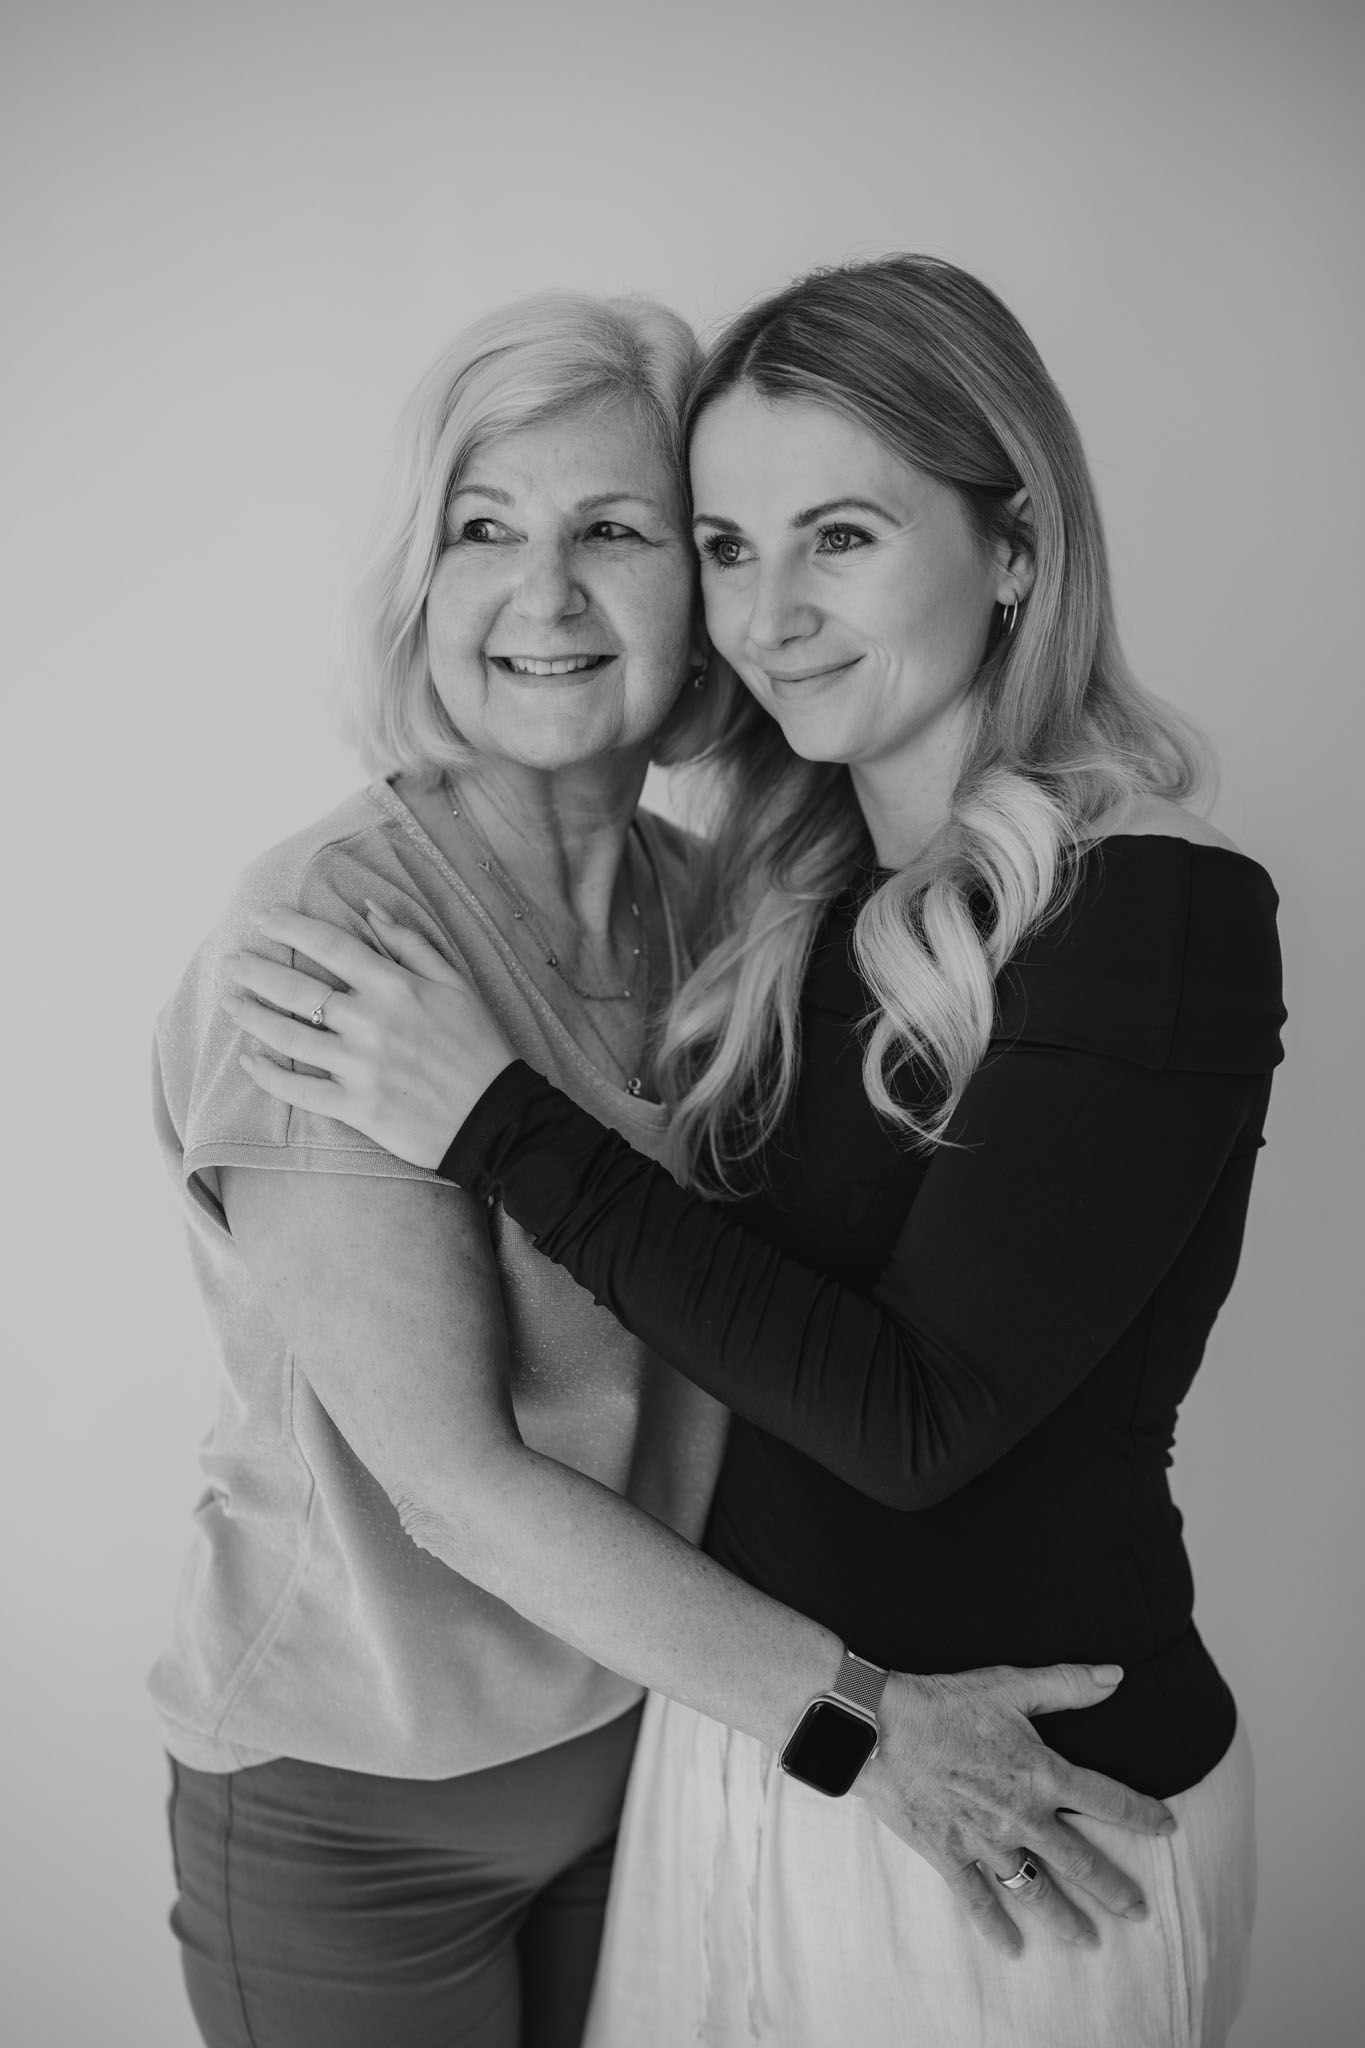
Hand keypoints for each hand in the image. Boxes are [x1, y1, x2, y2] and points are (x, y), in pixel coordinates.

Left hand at [223, 903, 515, 1168]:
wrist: (496, 1117)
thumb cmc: (480, 1045)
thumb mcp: (456, 982)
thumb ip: (410, 943)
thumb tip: (370, 908)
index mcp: (394, 986)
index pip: (328, 946)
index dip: (289, 927)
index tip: (262, 918)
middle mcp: (370, 1022)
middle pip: (295, 988)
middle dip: (255, 969)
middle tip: (232, 959)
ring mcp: (359, 1067)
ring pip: (287, 1036)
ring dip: (250, 1016)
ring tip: (230, 1003)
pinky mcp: (356, 1107)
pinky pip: (299, 1090)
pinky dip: (269, 1075)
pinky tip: (250, 1061)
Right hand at [857, 1661, 1173, 1956]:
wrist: (879, 1729)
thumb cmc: (945, 1702)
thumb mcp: (1009, 1684)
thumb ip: (1067, 1684)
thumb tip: (1117, 1675)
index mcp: (1042, 1774)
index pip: (1108, 1800)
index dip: (1142, 1813)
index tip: (1167, 1826)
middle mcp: (1022, 1817)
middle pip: (1081, 1861)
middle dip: (1115, 1888)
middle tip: (1139, 1911)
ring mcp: (987, 1843)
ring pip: (1037, 1890)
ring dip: (1066, 1918)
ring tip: (1090, 1941)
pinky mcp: (951, 1857)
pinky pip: (979, 1901)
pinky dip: (996, 1927)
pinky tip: (1013, 1948)